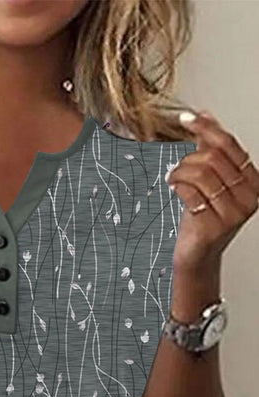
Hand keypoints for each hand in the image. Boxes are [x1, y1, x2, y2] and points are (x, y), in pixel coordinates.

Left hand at [165, 110, 258, 271]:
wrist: (197, 253)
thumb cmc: (203, 217)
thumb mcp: (211, 181)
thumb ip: (210, 149)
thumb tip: (205, 115)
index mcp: (253, 181)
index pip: (229, 145)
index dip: (206, 128)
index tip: (186, 118)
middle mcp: (249, 197)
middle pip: (213, 158)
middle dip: (189, 159)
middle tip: (179, 169)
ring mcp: (233, 213)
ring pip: (201, 174)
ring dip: (180, 172)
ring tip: (174, 179)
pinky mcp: (214, 226)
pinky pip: (191, 194)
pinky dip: (177, 186)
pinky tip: (174, 188)